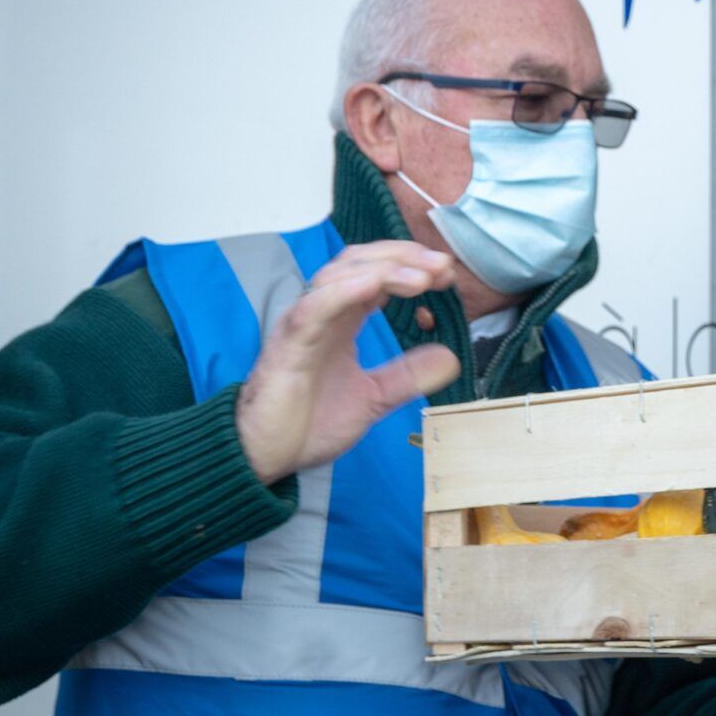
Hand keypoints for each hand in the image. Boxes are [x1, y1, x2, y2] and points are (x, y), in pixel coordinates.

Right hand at [234, 242, 460, 483]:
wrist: (264, 457)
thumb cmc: (307, 423)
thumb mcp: (373, 397)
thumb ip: (407, 375)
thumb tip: (450, 358)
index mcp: (341, 320)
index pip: (376, 275)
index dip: (411, 267)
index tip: (446, 275)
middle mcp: (322, 313)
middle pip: (361, 262)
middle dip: (404, 258)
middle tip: (442, 267)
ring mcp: (304, 324)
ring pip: (339, 275)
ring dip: (383, 269)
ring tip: (421, 278)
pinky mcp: (289, 343)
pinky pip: (315, 307)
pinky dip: (344, 291)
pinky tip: (375, 284)